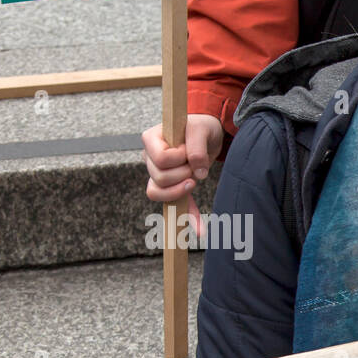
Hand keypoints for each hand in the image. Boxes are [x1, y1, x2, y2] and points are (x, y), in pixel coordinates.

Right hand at [142, 114, 223, 233]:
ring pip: (159, 192)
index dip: (177, 158)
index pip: (159, 159)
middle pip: (159, 178)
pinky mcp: (172, 186)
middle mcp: (149, 158)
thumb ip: (197, 146)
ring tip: (195, 176)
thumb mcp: (201, 129)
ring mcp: (158, 173)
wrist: (208, 133)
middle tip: (194, 163)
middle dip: (183, 174)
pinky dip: (188, 217)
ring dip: (182, 189)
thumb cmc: (201, 126)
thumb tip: (198, 172)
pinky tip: (201, 230)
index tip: (188, 150)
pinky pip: (175, 205)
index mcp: (151, 139)